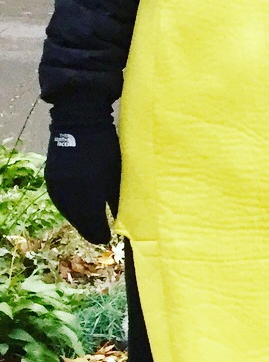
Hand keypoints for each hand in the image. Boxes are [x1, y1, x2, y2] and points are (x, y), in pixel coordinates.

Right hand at [45, 124, 120, 245]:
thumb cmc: (105, 143)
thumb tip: (124, 213)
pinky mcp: (52, 179)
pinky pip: (62, 202)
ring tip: (91, 227)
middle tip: (100, 236)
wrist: (78, 121)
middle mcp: (70, 190)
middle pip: (80, 218)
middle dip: (90, 229)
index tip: (108, 239)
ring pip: (69, 211)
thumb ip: (118, 192)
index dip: (100, 232)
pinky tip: (79, 213)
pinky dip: (72, 210)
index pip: (93, 219)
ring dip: (80, 220)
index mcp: (89, 188)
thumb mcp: (116, 168)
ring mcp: (58, 185)